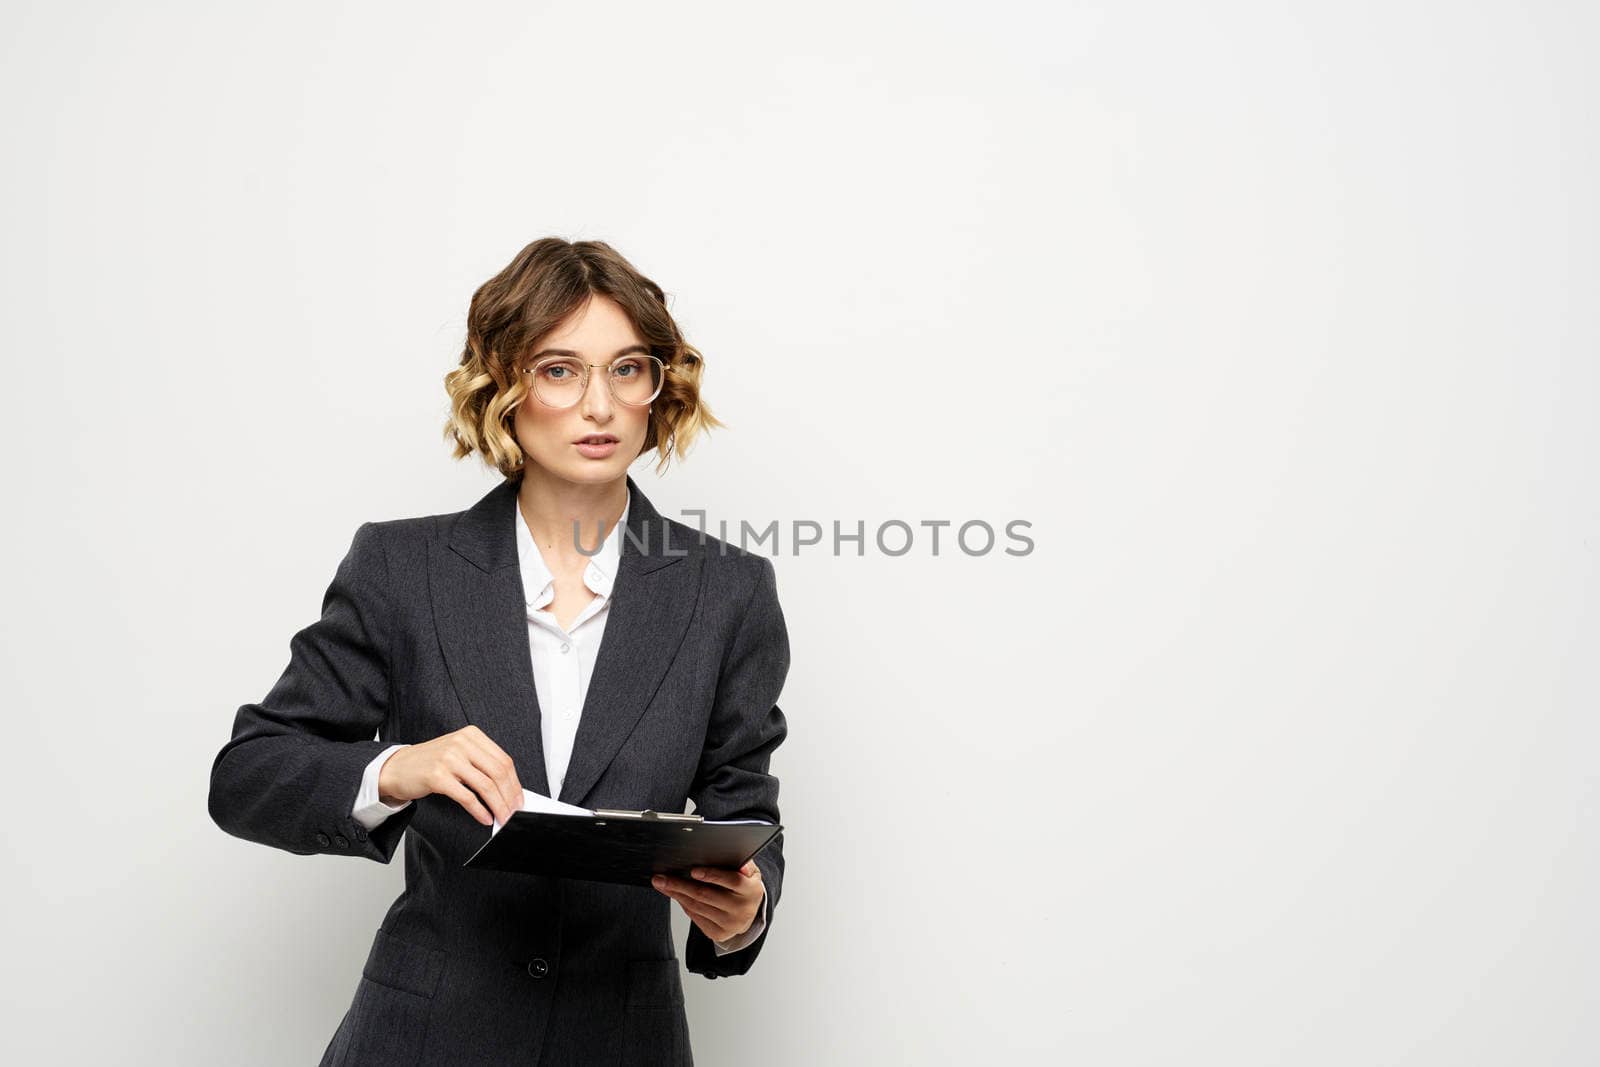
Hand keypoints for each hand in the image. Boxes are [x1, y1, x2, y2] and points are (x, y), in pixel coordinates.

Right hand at [376, 725, 522, 825]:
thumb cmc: (431, 762)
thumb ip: (482, 764)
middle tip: (514, 812)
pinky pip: (467, 797)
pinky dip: (480, 810)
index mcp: (471, 735)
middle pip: (498, 772)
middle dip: (510, 796)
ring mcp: (449, 759)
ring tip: (502, 817)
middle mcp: (461, 743)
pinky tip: (485, 818)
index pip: (503, 760)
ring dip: (498, 805)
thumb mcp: (459, 753)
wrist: (397, 767)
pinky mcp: (437, 776)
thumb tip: (509, 788)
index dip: (515, 783)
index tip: (520, 799)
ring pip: (485, 785)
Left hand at [652, 860, 762, 941]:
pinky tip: (675, 895)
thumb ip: (745, 865)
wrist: (748, 914)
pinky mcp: (718, 933)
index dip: (712, 875)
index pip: (732, 881)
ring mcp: (729, 924)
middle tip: (662, 878)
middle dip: (680, 885)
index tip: (693, 871)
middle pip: (706, 895)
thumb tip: (741, 863)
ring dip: (676, 894)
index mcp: (751, 891)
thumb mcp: (750, 873)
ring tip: (662, 884)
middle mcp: (741, 910)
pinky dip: (683, 904)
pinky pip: (695, 917)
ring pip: (697, 906)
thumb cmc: (745, 888)